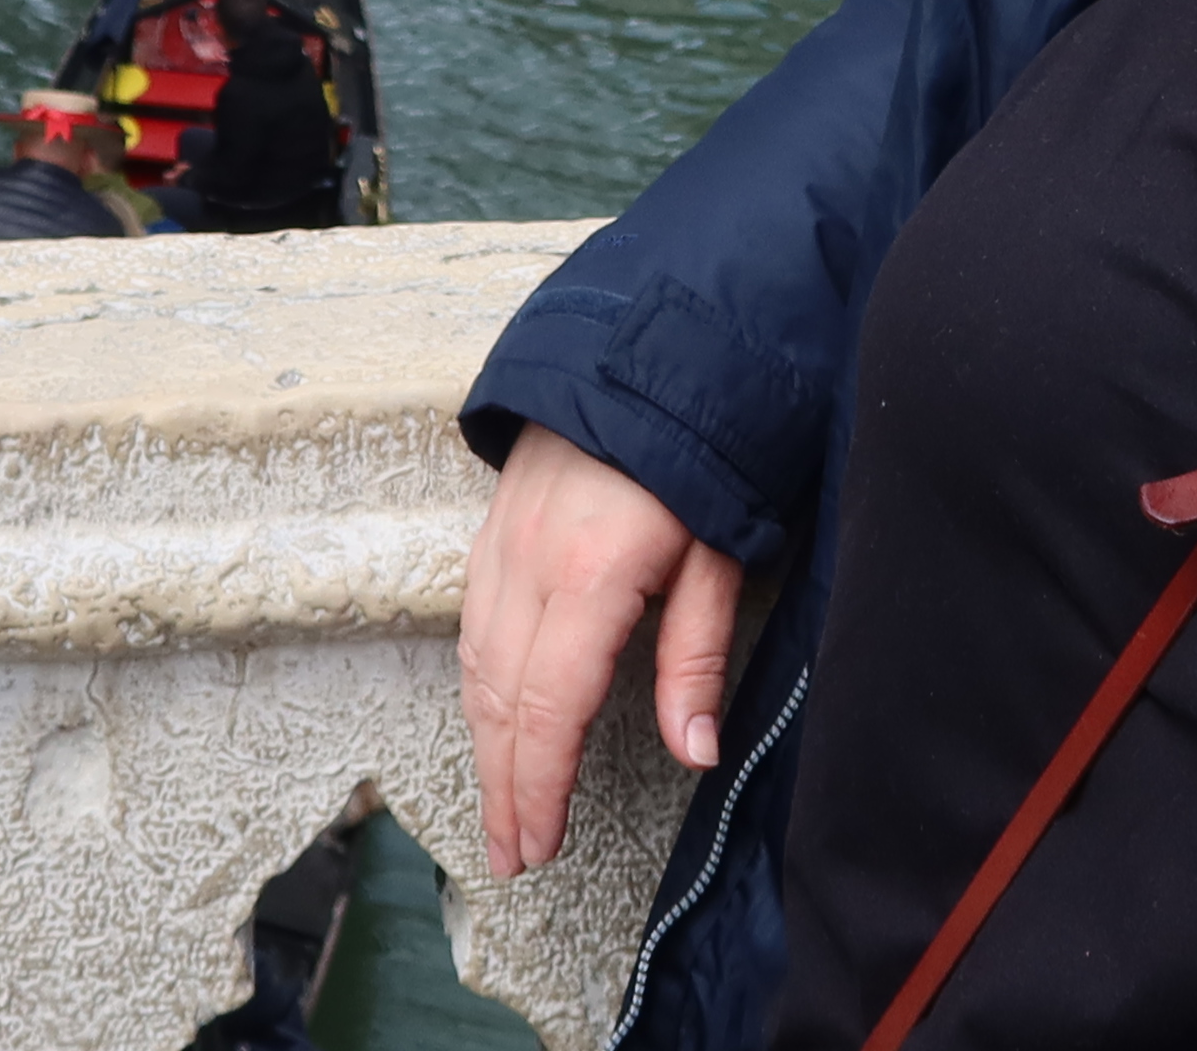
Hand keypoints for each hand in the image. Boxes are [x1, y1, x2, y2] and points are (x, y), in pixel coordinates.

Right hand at [458, 421, 744, 879]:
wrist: (652, 341)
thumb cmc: (704, 442)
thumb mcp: (722, 549)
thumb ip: (697, 654)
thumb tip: (693, 753)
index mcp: (590, 576)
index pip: (550, 710)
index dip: (540, 786)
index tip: (536, 846)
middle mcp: (530, 563)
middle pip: (501, 700)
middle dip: (502, 785)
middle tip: (508, 854)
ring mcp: (502, 539)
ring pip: (477, 663)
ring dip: (483, 742)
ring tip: (498, 805)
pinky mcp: (494, 522)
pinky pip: (474, 620)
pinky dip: (478, 682)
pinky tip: (491, 716)